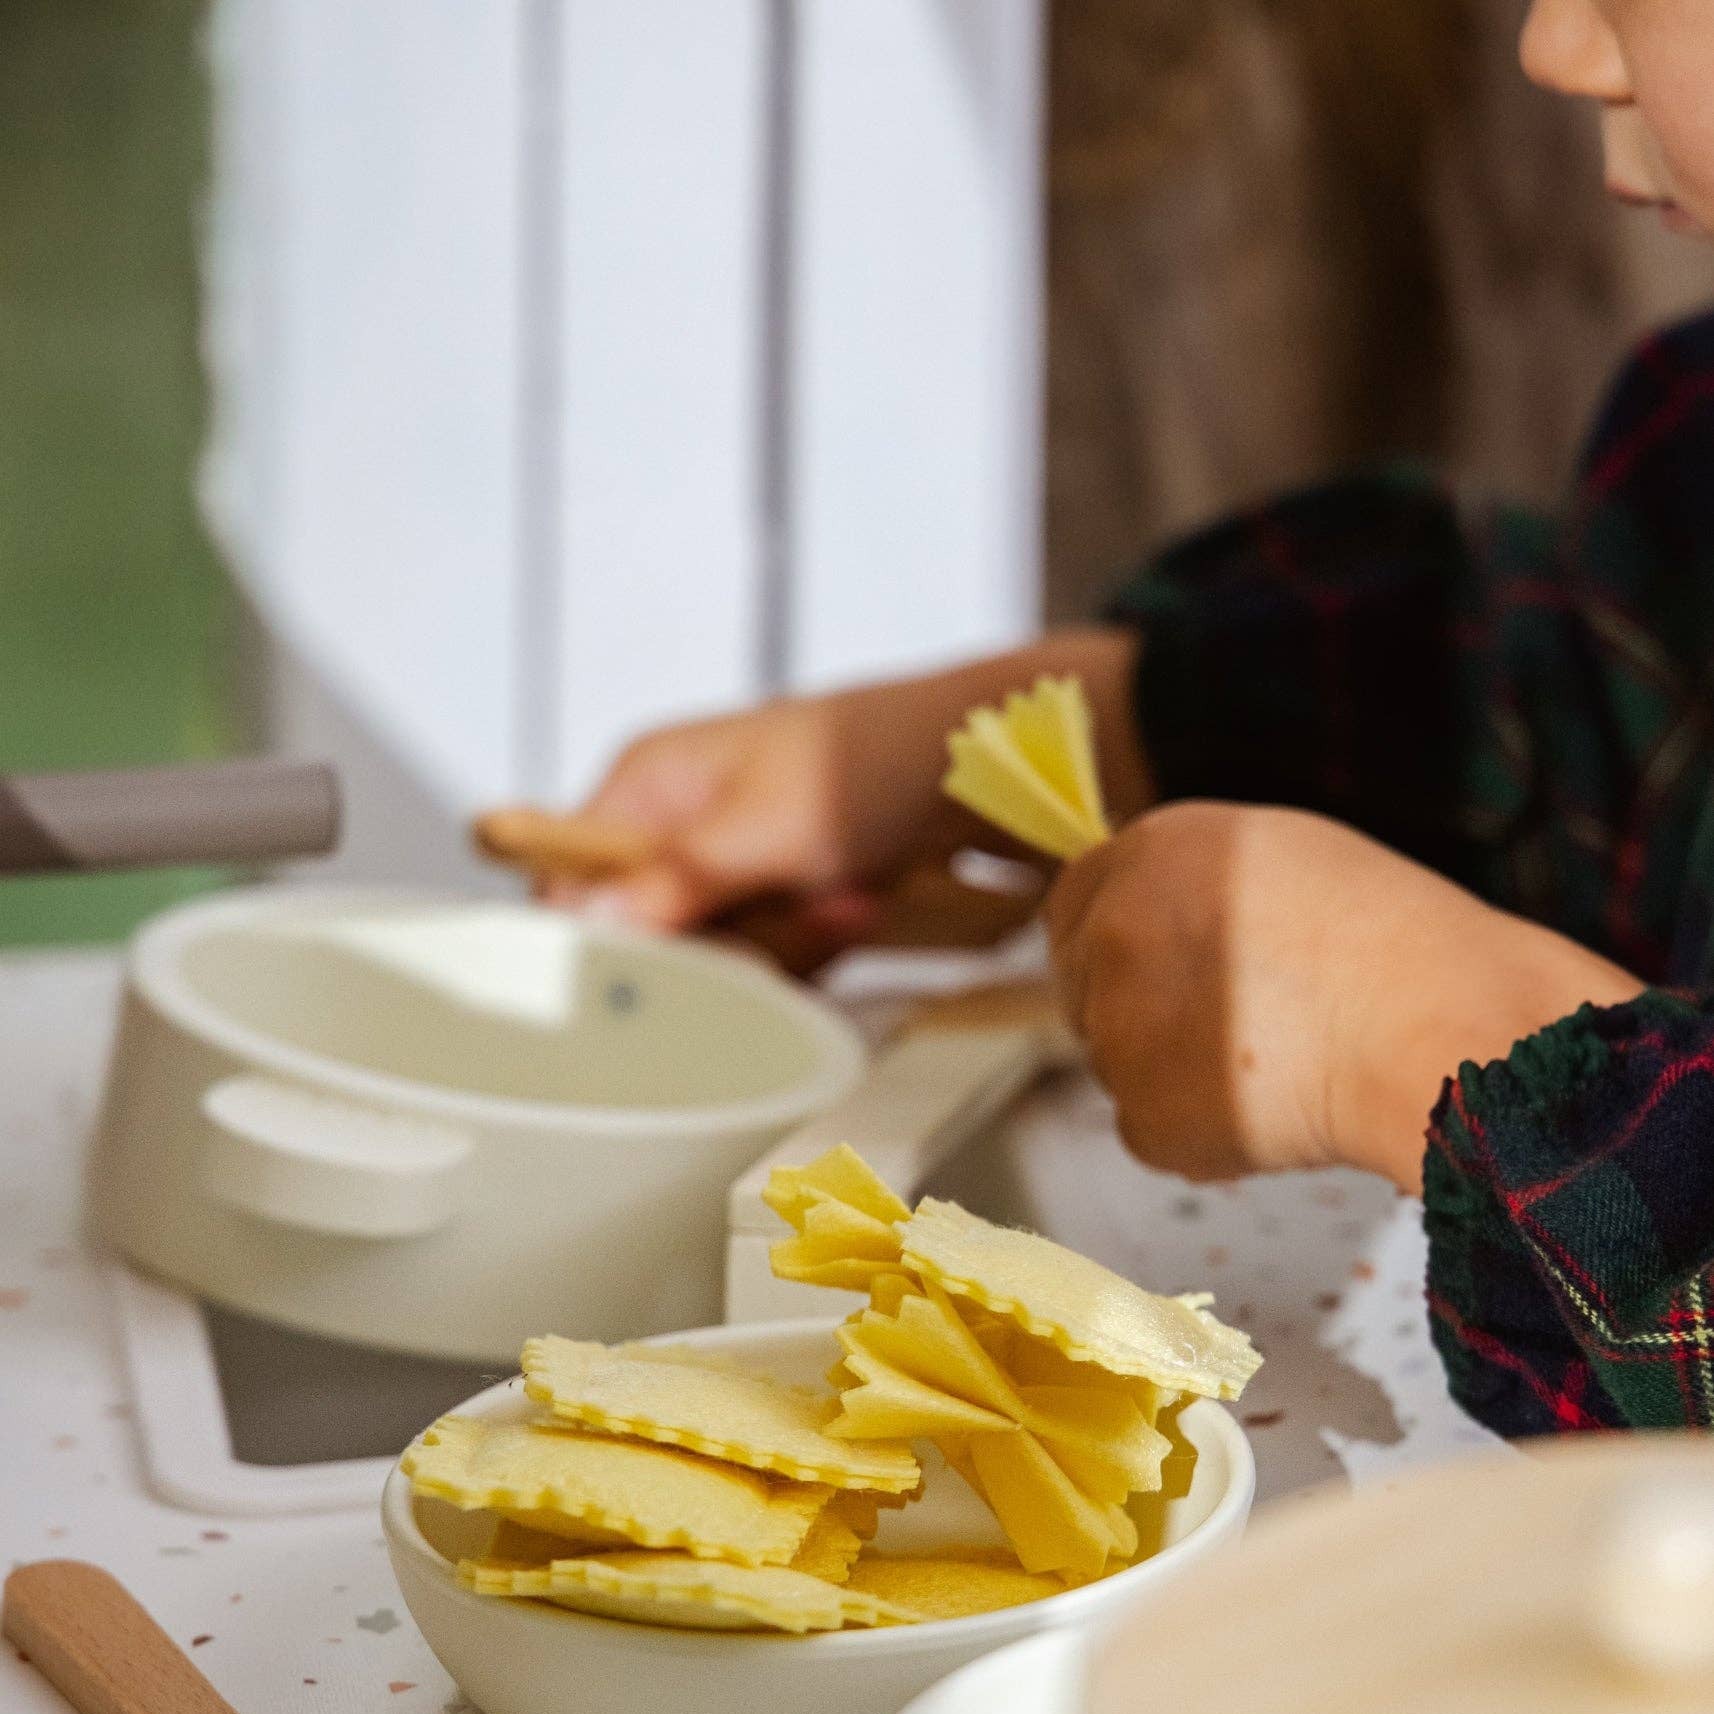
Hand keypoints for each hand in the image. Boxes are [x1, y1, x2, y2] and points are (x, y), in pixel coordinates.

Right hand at [548, 629, 1148, 949]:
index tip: (657, 978)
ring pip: (711, 957)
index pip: (567, 882)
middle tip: (809, 908)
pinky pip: (762, 955)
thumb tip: (580, 920)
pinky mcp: (769, 893)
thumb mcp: (766, 825)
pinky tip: (855, 907)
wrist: (975, 762)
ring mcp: (722, 862)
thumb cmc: (870, 761)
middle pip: (644, 936)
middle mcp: (670, 823)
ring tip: (848, 897)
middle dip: (733, 942)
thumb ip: (672, 878)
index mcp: (646, 783)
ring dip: (787, 944)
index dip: (599, 942)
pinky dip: (813, 944)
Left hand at [1046, 801, 1641, 1191]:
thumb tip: (1155, 921)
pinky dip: (1204, 1138)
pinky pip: (1154, 1132)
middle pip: (1082, 989)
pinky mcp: (1143, 1110)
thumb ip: (1192, 885)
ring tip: (1282, 1063)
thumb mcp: (1277, 859)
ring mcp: (1120, 1022)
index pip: (1069, 903)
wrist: (1443, 1029)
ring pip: (1121, 1065)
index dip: (1105, 945)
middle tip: (1229, 1032)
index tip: (1147, 974)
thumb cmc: (1395, 944)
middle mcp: (1116, 927)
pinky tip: (1280, 1113)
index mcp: (1150, 851)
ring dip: (1178, 1076)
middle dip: (1135, 1014)